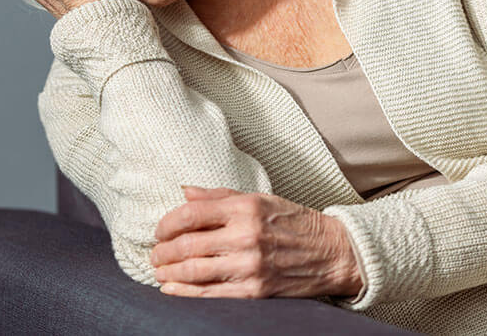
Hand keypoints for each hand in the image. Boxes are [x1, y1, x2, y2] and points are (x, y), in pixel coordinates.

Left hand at [149, 185, 363, 298]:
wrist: (333, 252)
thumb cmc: (292, 222)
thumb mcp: (258, 198)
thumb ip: (219, 196)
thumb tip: (184, 192)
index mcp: (245, 207)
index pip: (192, 214)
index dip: (167, 223)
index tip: (159, 230)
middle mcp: (246, 235)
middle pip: (188, 245)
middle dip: (163, 251)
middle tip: (154, 254)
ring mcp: (251, 266)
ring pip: (194, 271)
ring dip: (169, 272)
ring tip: (158, 271)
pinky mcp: (256, 292)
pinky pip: (211, 295)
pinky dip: (185, 293)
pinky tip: (171, 288)